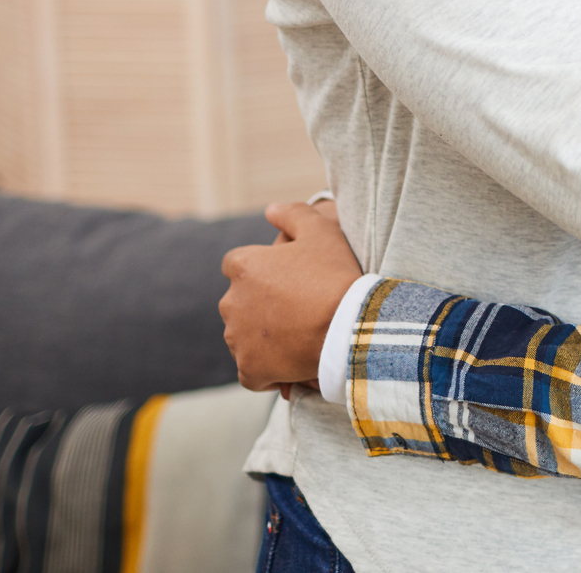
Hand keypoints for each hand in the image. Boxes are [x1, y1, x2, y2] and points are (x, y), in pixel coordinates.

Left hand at [220, 200, 362, 394]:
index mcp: (243, 267)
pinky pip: (251, 371)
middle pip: (239, 302)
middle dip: (259, 305)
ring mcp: (238, 339)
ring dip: (262, 336)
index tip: (284, 279)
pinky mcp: (249, 370)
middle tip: (296, 308)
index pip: (236, 265)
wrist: (349, 326)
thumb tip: (270, 209)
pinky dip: (265, 369)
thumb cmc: (336, 276)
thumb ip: (293, 213)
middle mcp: (231, 303)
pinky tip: (289, 363)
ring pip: (244, 336)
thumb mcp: (322, 231)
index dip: (260, 271)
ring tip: (298, 336)